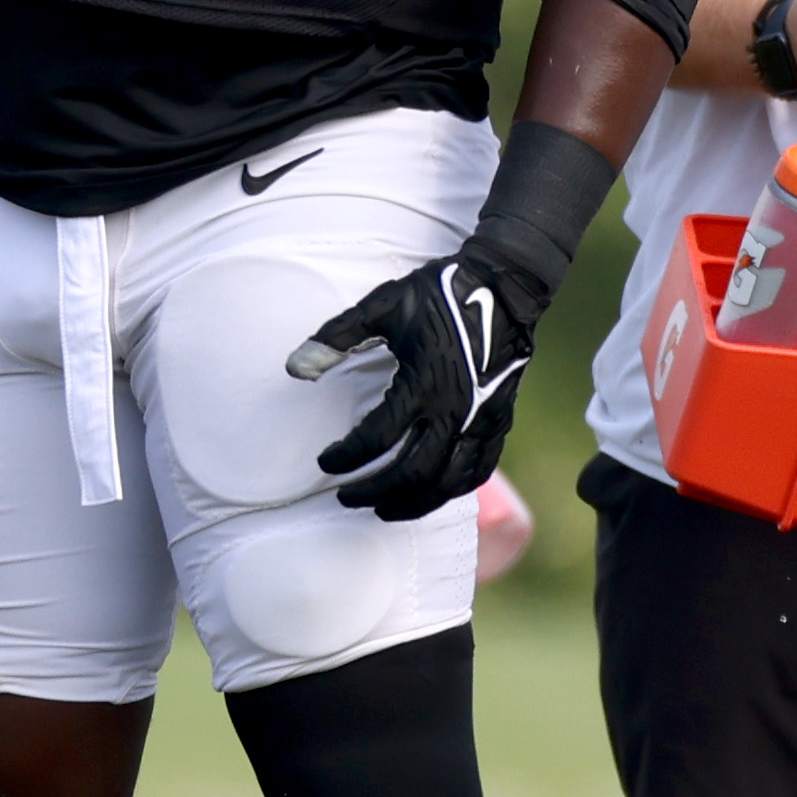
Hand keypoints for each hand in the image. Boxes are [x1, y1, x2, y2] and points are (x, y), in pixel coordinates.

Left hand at [286, 242, 541, 522]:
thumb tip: (294, 368)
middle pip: (411, 474)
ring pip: (447, 483)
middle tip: (347, 497)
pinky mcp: (499, 420)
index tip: (325, 461)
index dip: (346, 456)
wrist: (502, 287)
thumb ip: (335, 337)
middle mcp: (454, 411)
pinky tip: (434, 493)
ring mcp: (481, 420)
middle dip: (374, 491)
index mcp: (422, 385)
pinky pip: (478, 470)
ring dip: (414, 503)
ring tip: (384, 509)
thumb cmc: (438, 294)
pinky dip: (452, 490)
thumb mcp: (381, 306)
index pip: (376, 438)